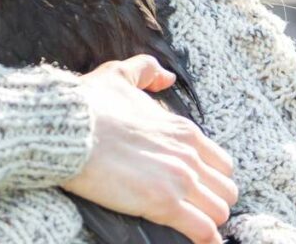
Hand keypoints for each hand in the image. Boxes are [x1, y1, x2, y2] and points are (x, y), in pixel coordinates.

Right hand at [59, 55, 238, 243]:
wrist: (68, 127)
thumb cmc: (89, 104)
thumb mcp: (119, 74)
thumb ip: (146, 70)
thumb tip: (167, 77)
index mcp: (182, 129)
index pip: (221, 163)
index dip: (211, 178)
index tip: (195, 187)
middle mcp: (188, 154)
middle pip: (227, 190)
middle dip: (213, 202)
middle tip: (193, 210)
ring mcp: (179, 179)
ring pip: (220, 212)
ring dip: (208, 221)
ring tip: (191, 226)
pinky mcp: (164, 203)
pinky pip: (204, 231)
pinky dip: (204, 239)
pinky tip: (194, 241)